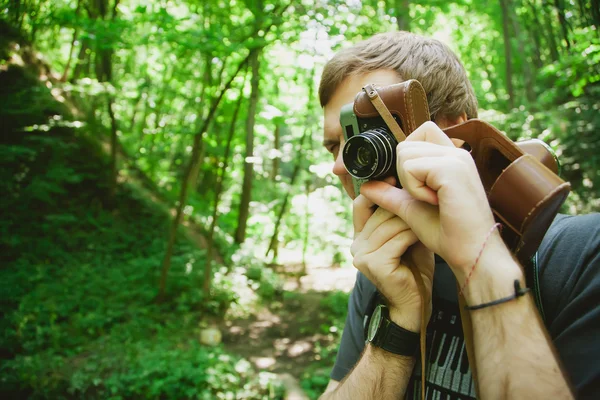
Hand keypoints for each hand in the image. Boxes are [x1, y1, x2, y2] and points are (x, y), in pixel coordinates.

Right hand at [351, 192, 433, 331]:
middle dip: (403, 204)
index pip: (360, 203)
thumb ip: (399, 215)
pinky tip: (425, 235)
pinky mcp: (373, 264)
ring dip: (412, 219)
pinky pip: (397, 239)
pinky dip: (413, 235)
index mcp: (360, 235)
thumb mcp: (405, 235)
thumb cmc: (414, 267)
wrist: (416, 304)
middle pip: (378, 211)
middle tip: (424, 196)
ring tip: (429, 216)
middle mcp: (356, 244)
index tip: (398, 178)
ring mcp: (362, 255)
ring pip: (389, 223)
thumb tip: (407, 184)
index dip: (377, 189)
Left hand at [360, 121, 505, 281]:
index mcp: (451, 157)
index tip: (412, 185)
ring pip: (404, 153)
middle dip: (404, 173)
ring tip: (431, 200)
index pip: (420, 132)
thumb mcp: (411, 208)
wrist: (470, 252)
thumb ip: (390, 193)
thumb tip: (366, 186)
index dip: (406, 157)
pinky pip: (410, 168)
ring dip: (409, 182)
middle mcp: (456, 152)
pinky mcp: (452, 168)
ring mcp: (456, 157)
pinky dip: (414, 189)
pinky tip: (435, 202)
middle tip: (425, 196)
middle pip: (405, 144)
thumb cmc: (447, 233)